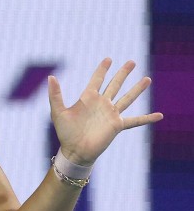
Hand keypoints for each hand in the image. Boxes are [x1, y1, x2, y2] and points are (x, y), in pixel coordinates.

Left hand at [47, 58, 163, 165]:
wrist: (74, 151)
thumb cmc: (65, 133)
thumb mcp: (58, 112)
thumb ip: (55, 94)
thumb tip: (50, 76)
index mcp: (88, 98)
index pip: (97, 79)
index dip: (102, 69)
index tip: (108, 59)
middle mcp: (102, 104)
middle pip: (115, 84)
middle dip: (123, 73)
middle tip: (132, 62)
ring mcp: (111, 114)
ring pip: (127, 98)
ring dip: (137, 89)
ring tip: (147, 79)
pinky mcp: (117, 125)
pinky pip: (135, 121)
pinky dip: (147, 118)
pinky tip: (160, 115)